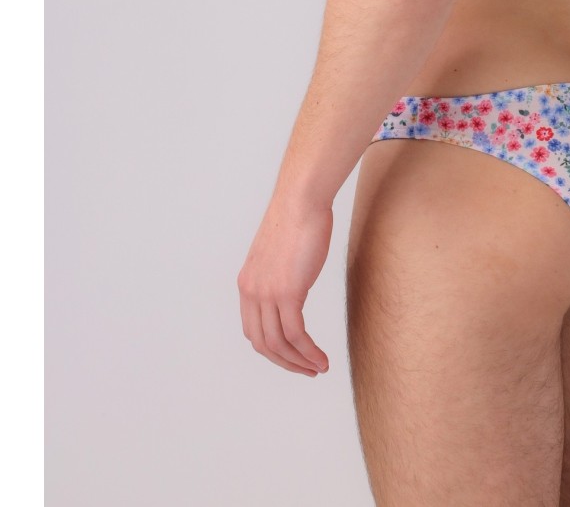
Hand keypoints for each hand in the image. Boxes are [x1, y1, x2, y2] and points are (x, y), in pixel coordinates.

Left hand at [237, 194, 333, 375]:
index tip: (293, 355)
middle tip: (307, 370)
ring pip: (279, 344)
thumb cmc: (298, 217)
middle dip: (286, 362)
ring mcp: (267, 293)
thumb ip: (281, 275)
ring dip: (300, 362)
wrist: (302, 199)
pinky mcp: (287, 292)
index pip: (253, 330)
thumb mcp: (281, 253)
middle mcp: (251, 292)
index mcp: (247, 283)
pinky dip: (308, 352)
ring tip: (319, 368)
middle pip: (263, 344)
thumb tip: (294, 287)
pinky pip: (296, 335)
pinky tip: (322, 358)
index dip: (273, 349)